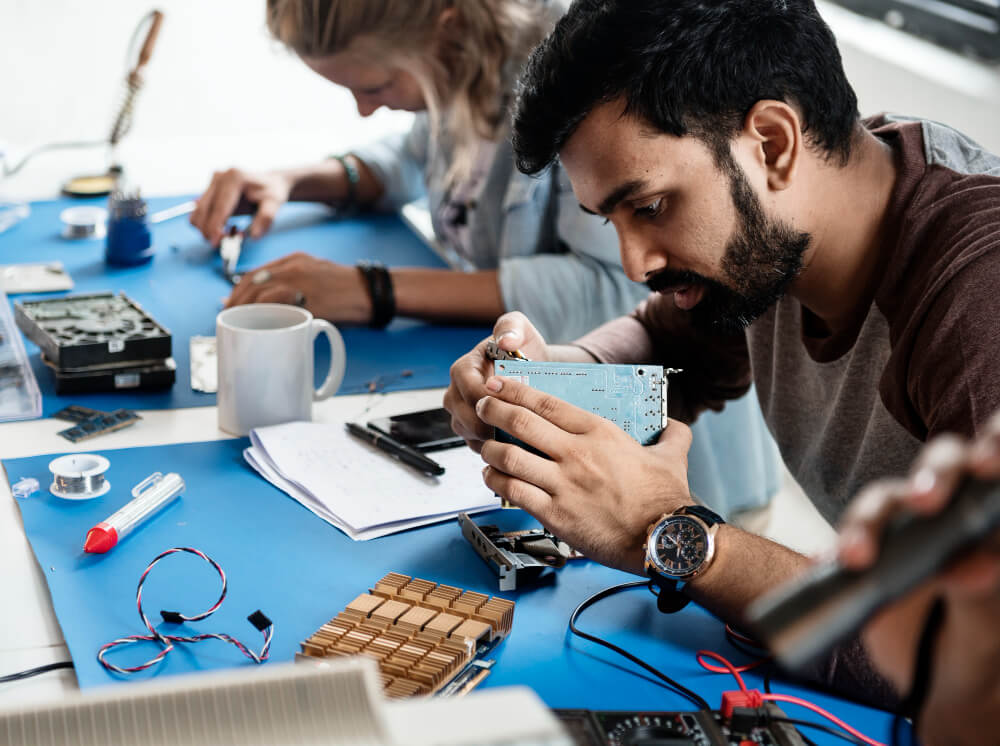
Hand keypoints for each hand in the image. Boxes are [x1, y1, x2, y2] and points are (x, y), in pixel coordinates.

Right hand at [190, 168, 293, 245]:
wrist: (269, 182)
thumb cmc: (271, 192)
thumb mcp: (274, 204)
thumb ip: (265, 219)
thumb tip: (253, 235)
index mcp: (235, 178)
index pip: (219, 207)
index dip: (214, 227)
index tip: (215, 242)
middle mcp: (220, 177)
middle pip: (203, 210)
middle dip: (209, 231)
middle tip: (224, 242)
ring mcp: (212, 182)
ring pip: (197, 212)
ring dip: (205, 228)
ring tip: (226, 233)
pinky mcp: (208, 189)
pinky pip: (199, 211)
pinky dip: (205, 223)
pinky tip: (221, 226)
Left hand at [225, 252, 371, 323]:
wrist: (372, 291)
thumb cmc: (348, 289)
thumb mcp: (319, 275)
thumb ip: (296, 283)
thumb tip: (273, 304)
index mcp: (295, 260)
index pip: (256, 272)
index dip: (239, 289)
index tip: (230, 303)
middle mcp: (294, 267)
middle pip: (252, 282)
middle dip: (235, 301)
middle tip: (229, 317)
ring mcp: (300, 282)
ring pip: (259, 293)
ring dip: (244, 310)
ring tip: (239, 324)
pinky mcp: (309, 299)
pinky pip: (277, 305)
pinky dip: (262, 315)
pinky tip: (257, 325)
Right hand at [443, 312, 550, 451]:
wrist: (533, 369)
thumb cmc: (523, 348)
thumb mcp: (520, 329)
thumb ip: (511, 327)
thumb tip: (506, 340)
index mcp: (463, 369)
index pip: (468, 389)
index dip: (489, 398)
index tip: (512, 403)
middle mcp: (456, 393)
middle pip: (464, 417)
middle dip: (490, 423)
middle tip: (518, 427)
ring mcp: (460, 414)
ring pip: (469, 435)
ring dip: (492, 439)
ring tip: (518, 437)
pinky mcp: (470, 432)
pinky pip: (476, 446)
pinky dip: (494, 449)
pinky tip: (514, 445)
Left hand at [474, 375, 693, 573]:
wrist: (665, 539)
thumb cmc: (666, 499)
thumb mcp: (673, 455)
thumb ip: (671, 433)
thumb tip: (672, 424)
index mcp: (600, 433)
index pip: (546, 403)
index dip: (516, 389)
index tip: (499, 383)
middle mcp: (576, 454)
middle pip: (521, 423)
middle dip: (494, 409)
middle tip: (482, 405)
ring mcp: (563, 485)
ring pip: (510, 457)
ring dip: (490, 449)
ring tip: (485, 446)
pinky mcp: (555, 515)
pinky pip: (514, 492)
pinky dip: (496, 482)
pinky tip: (492, 479)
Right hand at [838, 413, 999, 745]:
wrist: (939, 682)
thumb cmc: (978, 645)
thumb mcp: (987, 627)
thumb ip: (981, 595)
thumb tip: (976, 564)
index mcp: (989, 518)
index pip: (993, 462)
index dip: (992, 448)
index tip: (986, 466)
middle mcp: (949, 509)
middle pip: (939, 467)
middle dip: (932, 476)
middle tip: (927, 502)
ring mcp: (903, 528)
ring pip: (883, 501)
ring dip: (867, 522)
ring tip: (857, 558)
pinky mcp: (864, 552)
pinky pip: (845, 542)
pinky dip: (833, 552)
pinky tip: (827, 566)